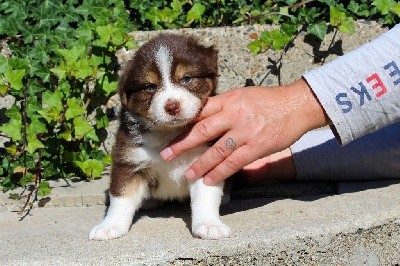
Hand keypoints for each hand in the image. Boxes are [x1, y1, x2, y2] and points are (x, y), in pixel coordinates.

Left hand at [160, 78, 329, 184]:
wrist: (296, 105)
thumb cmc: (268, 100)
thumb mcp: (243, 96)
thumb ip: (224, 106)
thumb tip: (203, 116)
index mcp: (229, 100)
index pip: (200, 111)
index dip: (183, 123)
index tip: (168, 132)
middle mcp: (234, 116)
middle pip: (202, 131)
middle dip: (182, 144)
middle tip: (166, 155)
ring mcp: (245, 132)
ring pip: (217, 151)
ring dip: (200, 164)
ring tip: (187, 174)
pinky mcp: (257, 147)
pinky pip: (234, 162)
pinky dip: (220, 172)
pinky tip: (209, 180)